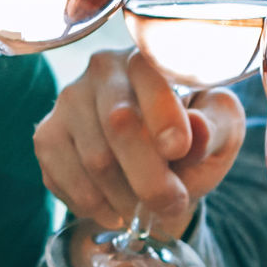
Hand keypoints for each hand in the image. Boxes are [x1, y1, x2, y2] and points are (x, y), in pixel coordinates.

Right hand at [32, 48, 243, 239]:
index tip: (180, 150)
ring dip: (126, 198)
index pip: (148, 76)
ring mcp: (68, 101)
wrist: (157, 164)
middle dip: (150, 176)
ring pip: (94, 160)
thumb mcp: (220, 130)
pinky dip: (95, 205)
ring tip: (145, 208)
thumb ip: (215, 127)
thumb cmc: (192, 140)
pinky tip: (114, 206)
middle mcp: (102, 69)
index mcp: (149, 58)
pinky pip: (65, 178)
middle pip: (118, 123)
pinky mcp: (47, 135)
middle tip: (171, 204)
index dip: (164, 115)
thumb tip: (197, 128)